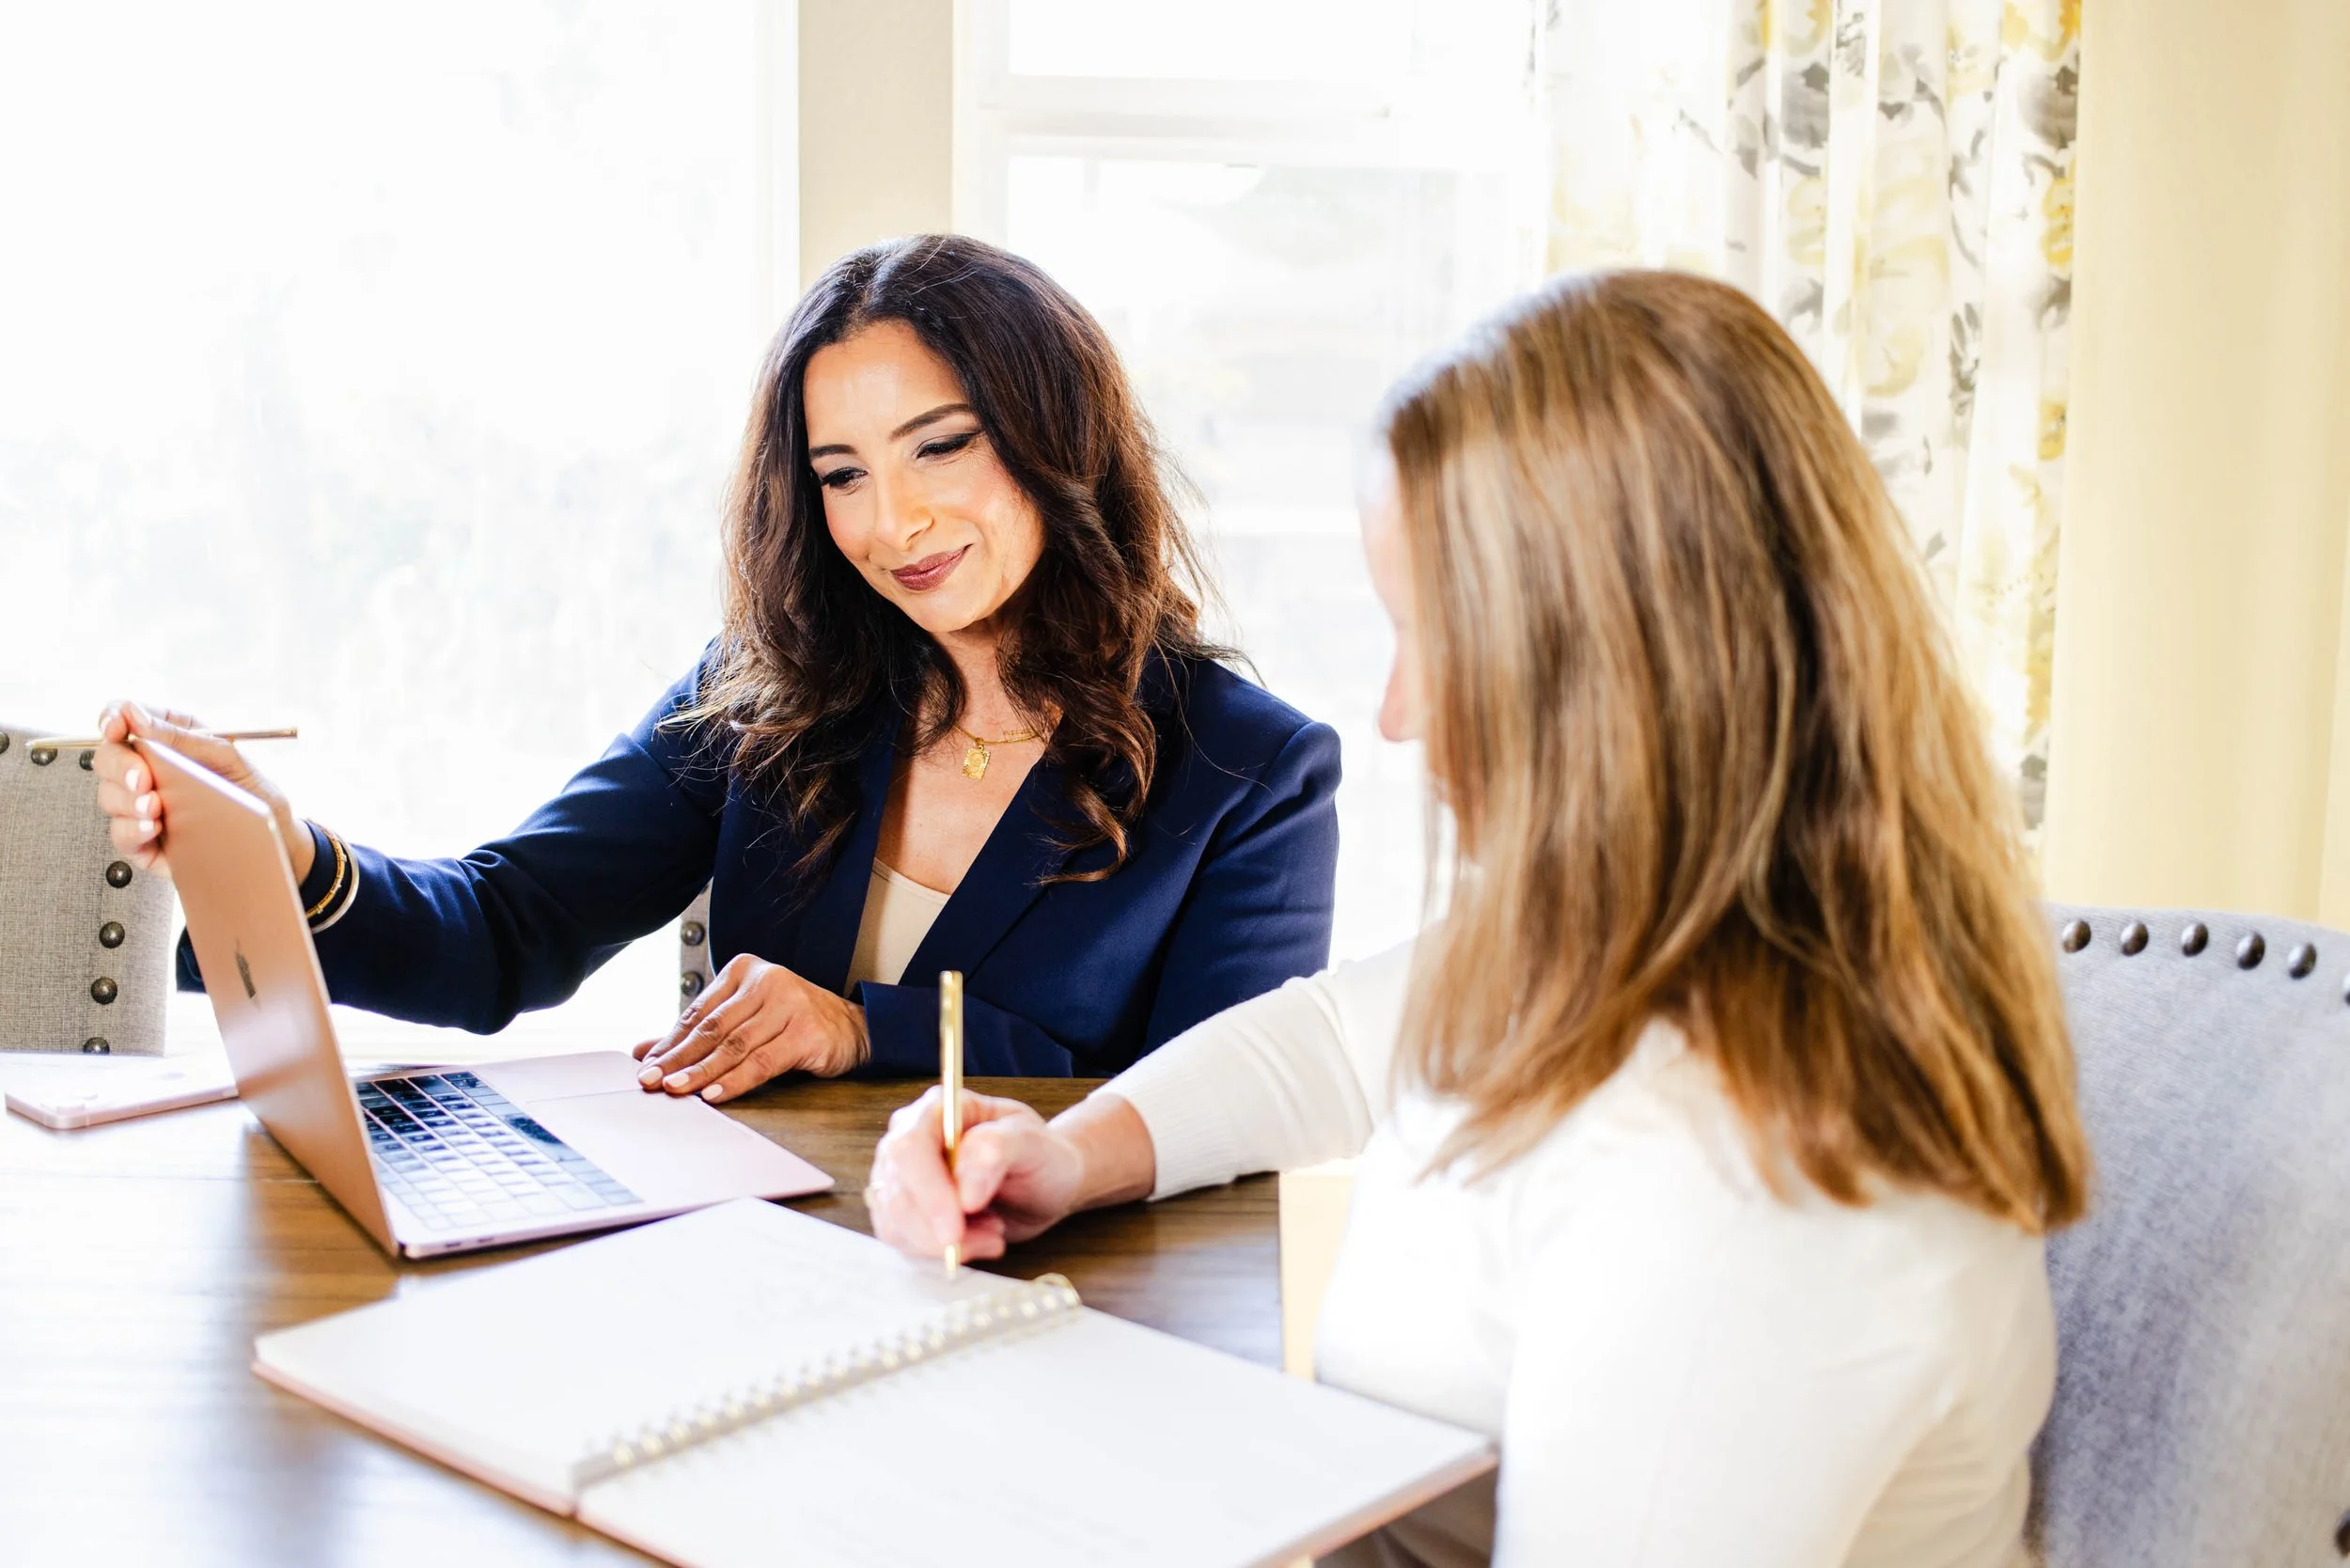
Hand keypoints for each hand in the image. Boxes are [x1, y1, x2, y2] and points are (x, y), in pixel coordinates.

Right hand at [91, 702, 311, 882]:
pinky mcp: (145, 840)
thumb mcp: (227, 755)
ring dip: (127, 800)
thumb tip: (134, 715)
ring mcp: (143, 805)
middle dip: (120, 767)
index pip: (124, 719)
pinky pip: (122, 834)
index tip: (116, 726)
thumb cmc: (251, 789)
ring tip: (154, 806)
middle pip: (108, 759)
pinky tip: (151, 827)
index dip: (112, 718)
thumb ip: (180, 736)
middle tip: (142, 778)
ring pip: (109, 797)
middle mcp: (149, 769)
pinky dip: (132, 829)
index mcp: (168, 739)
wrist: (275, 836)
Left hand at [631, 953, 868, 1101]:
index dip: (669, 1042)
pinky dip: (735, 1080)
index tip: (646, 1067)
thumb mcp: (743, 1020)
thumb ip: (696, 1034)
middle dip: (678, 1058)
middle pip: (712, 1027)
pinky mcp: (807, 1031)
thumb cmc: (791, 1022)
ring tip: (677, 1089)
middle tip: (652, 1080)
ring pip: (735, 1045)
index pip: (698, 1012)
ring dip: (701, 1071)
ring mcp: (790, 1004)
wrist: (853, 1028)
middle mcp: (767, 980)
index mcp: (745, 970)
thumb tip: (642, 1052)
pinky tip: (715, 1094)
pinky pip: (763, 1061)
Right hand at [866, 1087, 1089, 1263]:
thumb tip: (964, 1190)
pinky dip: (940, 1252)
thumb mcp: (1032, 1144)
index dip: (928, 1192)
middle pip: (896, 1191)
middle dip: (935, 1229)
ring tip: (994, 1232)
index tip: (954, 1230)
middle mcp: (910, 1139)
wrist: (1044, 1184)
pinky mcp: (903, 1210)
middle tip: (991, 1238)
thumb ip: (997, 1151)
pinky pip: (903, 1242)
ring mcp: (901, 1176)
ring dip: (944, 1244)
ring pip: (895, 1223)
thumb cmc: (1040, 1155)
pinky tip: (978, 1241)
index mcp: (937, 1109)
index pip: (910, 1147)